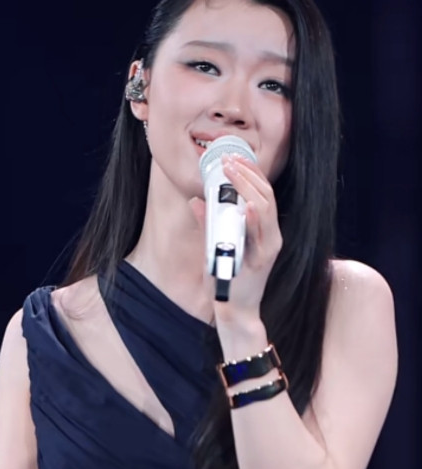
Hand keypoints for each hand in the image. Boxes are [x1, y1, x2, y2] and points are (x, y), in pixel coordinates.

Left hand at [189, 153, 282, 323]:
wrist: (235, 311)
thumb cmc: (228, 279)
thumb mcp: (217, 246)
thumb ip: (210, 224)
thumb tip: (197, 201)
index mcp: (262, 229)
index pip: (262, 193)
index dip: (250, 172)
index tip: (233, 157)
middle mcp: (270, 236)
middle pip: (266, 195)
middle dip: (247, 174)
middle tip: (229, 159)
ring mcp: (267, 248)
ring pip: (266, 210)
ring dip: (249, 188)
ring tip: (233, 171)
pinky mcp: (261, 262)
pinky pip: (261, 237)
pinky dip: (256, 219)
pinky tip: (249, 205)